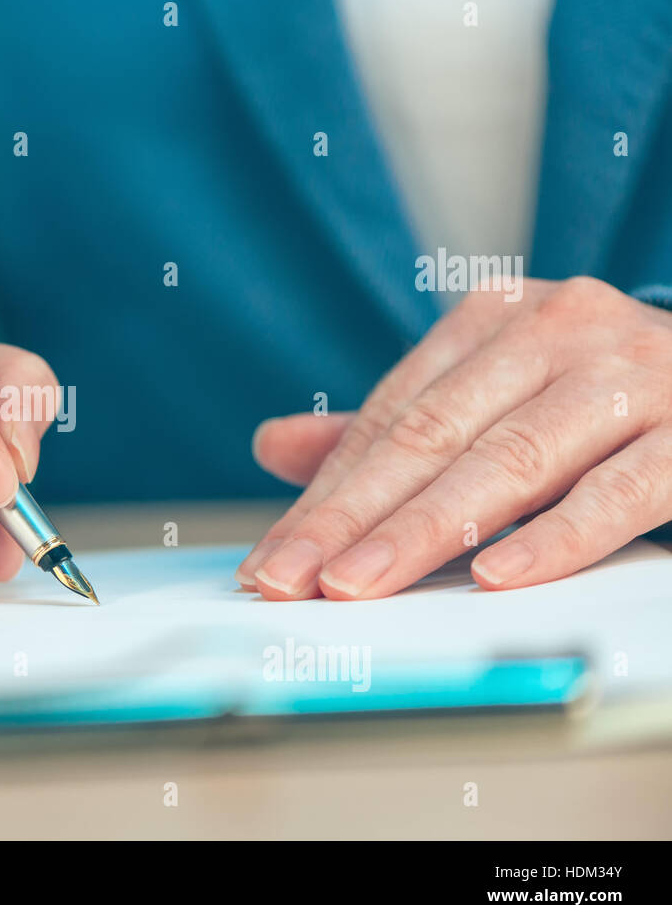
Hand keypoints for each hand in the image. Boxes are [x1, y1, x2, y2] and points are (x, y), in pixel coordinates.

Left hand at [237, 277, 671, 599]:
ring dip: (426, 531)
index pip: (390, 418)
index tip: (272, 562)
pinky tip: (496, 578)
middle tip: (289, 581)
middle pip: (432, 437)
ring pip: (511, 461)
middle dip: (351, 518)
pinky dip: (556, 537)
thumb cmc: (600, 395)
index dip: (326, 496)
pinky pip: (620, 491)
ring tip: (358, 585)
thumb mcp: (495, 394)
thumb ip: (396, 425)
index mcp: (495, 318)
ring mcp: (633, 374)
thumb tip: (273, 446)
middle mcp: (557, 330)